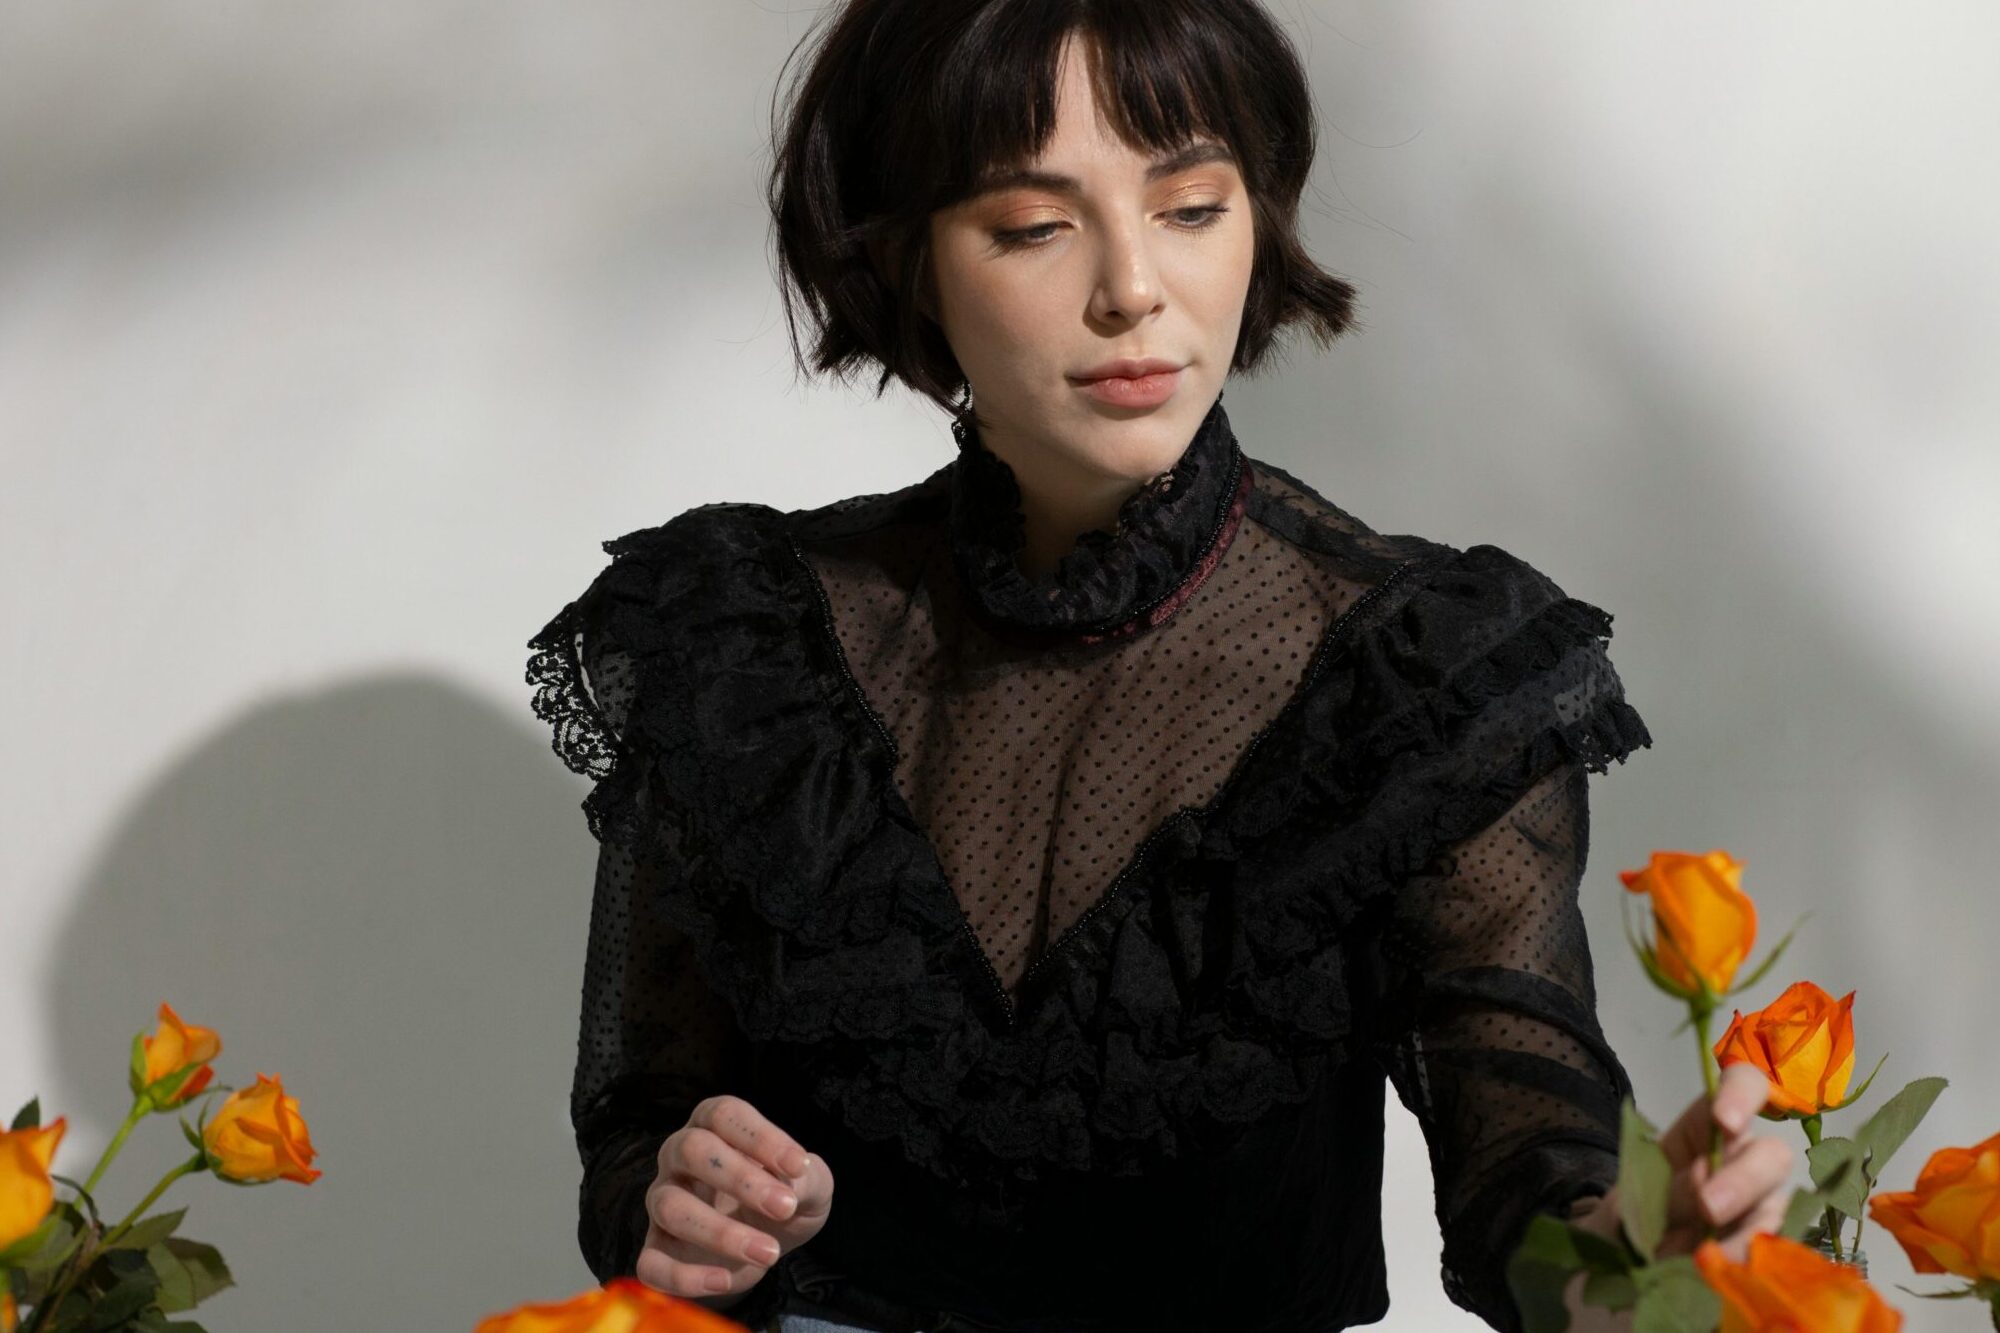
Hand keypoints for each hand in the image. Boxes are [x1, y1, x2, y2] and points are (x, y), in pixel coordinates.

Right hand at [638, 1094, 834, 1299]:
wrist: (766, 1245)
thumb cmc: (784, 1198)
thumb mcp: (809, 1183)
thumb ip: (807, 1177)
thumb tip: (790, 1186)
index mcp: (715, 1125)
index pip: (725, 1115)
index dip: (760, 1137)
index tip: (799, 1166)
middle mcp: (679, 1155)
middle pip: (691, 1150)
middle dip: (739, 1178)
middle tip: (784, 1207)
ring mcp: (663, 1200)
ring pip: (671, 1207)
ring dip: (720, 1233)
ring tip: (769, 1253)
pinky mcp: (657, 1248)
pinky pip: (651, 1263)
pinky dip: (684, 1277)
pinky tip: (724, 1281)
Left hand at [1576, 1063, 1796, 1262]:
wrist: (1610, 1278)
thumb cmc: (1620, 1225)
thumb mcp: (1626, 1203)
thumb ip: (1662, 1195)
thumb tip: (1705, 1196)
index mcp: (1700, 1132)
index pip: (1738, 1088)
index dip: (1742, 1095)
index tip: (1726, 1121)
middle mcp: (1738, 1164)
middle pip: (1771, 1154)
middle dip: (1744, 1179)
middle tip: (1708, 1208)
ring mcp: (1756, 1211)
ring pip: (1778, 1206)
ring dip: (1752, 1230)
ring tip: (1713, 1258)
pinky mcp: (1762, 1252)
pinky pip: (1777, 1254)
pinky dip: (1756, 1265)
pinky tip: (1728, 1277)